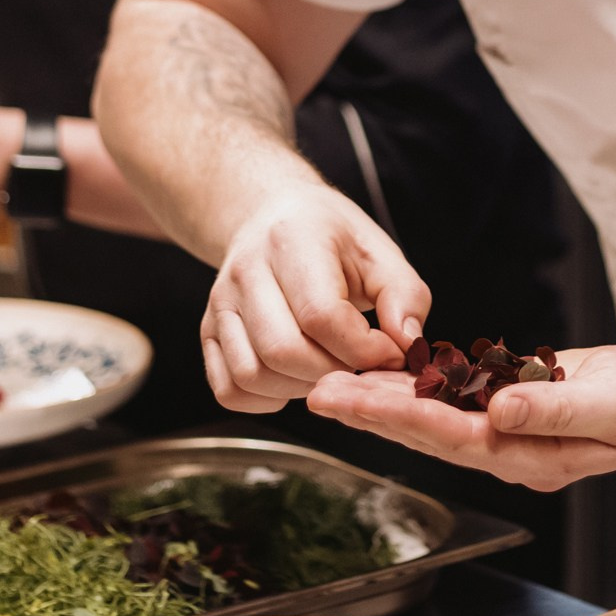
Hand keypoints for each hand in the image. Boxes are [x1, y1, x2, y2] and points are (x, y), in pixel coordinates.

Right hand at [203, 186, 430, 413]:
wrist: (272, 215)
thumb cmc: (330, 238)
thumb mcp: (379, 251)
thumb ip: (405, 296)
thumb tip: (407, 345)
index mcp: (292, 241)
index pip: (321, 315)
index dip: (363, 348)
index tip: (389, 350)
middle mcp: (246, 271)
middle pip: (283, 351)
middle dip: (333, 371)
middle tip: (358, 362)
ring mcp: (220, 303)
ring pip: (253, 375)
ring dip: (299, 388)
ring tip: (326, 366)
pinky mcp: (208, 331)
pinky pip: (229, 389)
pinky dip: (263, 401)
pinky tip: (292, 379)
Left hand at [306, 343, 615, 491]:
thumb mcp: (609, 402)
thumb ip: (553, 409)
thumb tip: (497, 410)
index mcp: (530, 457)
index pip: (454, 437)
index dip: (402, 418)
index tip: (356, 403)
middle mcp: (508, 450)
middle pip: (427, 433)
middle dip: (370, 414)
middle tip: (318, 394)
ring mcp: (505, 432)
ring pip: (431, 417)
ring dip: (382, 401)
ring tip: (333, 385)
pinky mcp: (507, 407)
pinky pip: (453, 399)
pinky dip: (416, 386)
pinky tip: (384, 374)